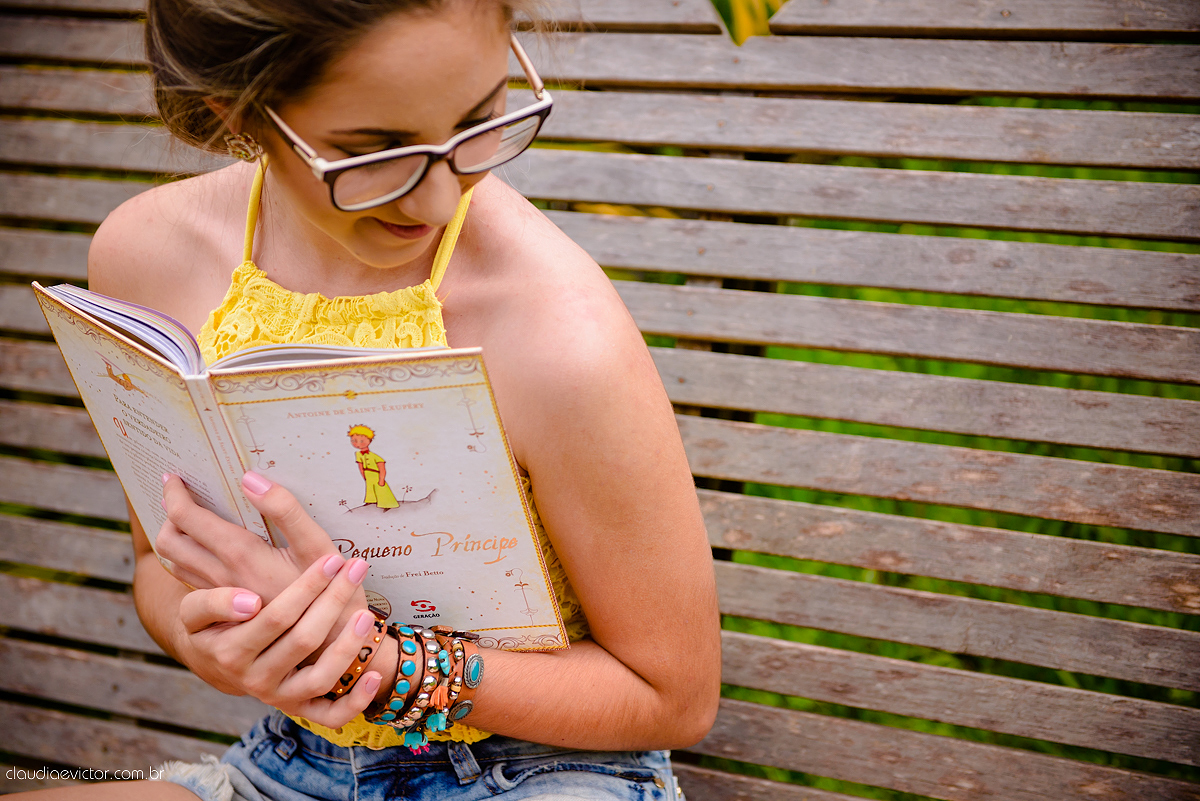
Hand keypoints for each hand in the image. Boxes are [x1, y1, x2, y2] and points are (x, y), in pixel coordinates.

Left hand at [157, 471, 340, 606]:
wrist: (332, 648)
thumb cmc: (333, 590)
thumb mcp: (318, 545)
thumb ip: (285, 510)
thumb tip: (248, 479)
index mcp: (240, 556)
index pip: (186, 517)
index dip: (173, 492)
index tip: (173, 476)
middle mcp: (222, 578)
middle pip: (170, 542)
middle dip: (168, 513)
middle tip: (179, 494)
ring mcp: (223, 598)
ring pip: (176, 564)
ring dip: (176, 537)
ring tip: (189, 518)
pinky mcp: (228, 612)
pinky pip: (192, 581)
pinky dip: (188, 559)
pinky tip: (207, 551)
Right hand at [173, 553, 384, 727]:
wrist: (213, 659)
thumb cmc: (212, 623)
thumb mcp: (194, 610)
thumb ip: (212, 602)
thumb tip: (250, 602)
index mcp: (231, 652)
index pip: (276, 616)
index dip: (307, 587)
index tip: (331, 560)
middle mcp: (255, 680)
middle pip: (304, 640)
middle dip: (334, 600)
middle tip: (357, 569)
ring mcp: (279, 698)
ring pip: (320, 678)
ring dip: (348, 646)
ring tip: (367, 614)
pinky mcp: (298, 710)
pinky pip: (330, 716)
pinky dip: (355, 701)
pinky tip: (374, 675)